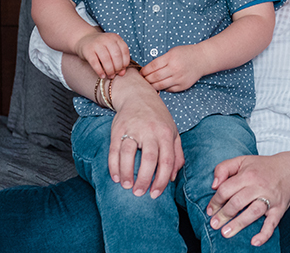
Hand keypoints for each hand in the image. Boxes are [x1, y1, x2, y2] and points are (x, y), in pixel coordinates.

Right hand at [75, 31, 129, 77]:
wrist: (84, 40)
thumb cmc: (101, 47)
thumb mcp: (112, 50)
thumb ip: (119, 60)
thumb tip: (122, 73)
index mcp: (115, 38)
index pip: (124, 50)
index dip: (125, 62)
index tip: (122, 69)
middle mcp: (107, 39)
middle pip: (116, 55)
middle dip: (117, 67)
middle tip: (115, 73)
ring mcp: (96, 44)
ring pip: (106, 59)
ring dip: (110, 70)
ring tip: (110, 75)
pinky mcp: (88, 50)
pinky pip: (95, 63)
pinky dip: (100, 71)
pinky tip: (102, 75)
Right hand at [107, 71, 183, 198]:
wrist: (138, 95)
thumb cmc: (158, 117)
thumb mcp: (173, 131)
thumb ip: (176, 153)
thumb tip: (173, 177)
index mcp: (166, 133)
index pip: (166, 160)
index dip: (161, 180)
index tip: (156, 194)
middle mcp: (151, 131)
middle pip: (149, 159)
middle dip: (144, 179)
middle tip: (140, 193)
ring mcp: (133, 129)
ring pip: (128, 154)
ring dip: (127, 173)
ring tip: (127, 186)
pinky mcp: (118, 129)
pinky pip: (114, 150)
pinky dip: (114, 165)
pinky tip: (116, 177)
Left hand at [141, 45, 201, 91]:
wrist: (202, 59)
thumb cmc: (186, 54)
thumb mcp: (172, 51)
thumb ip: (161, 60)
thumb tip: (147, 70)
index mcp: (171, 58)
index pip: (152, 66)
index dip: (144, 71)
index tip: (140, 73)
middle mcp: (175, 69)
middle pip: (154, 77)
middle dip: (146, 79)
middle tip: (142, 80)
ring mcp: (179, 78)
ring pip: (160, 85)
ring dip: (152, 85)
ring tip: (148, 84)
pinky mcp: (183, 86)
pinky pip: (169, 89)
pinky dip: (162, 88)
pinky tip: (160, 85)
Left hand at [206, 153, 289, 246]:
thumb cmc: (263, 166)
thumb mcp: (242, 160)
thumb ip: (224, 168)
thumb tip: (214, 185)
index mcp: (248, 175)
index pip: (226, 189)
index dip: (215, 201)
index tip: (210, 210)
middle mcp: (259, 186)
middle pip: (237, 202)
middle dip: (223, 215)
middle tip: (214, 224)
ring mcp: (270, 198)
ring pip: (252, 212)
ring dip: (238, 224)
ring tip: (226, 233)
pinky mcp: (279, 208)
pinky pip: (272, 222)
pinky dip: (264, 233)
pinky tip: (255, 242)